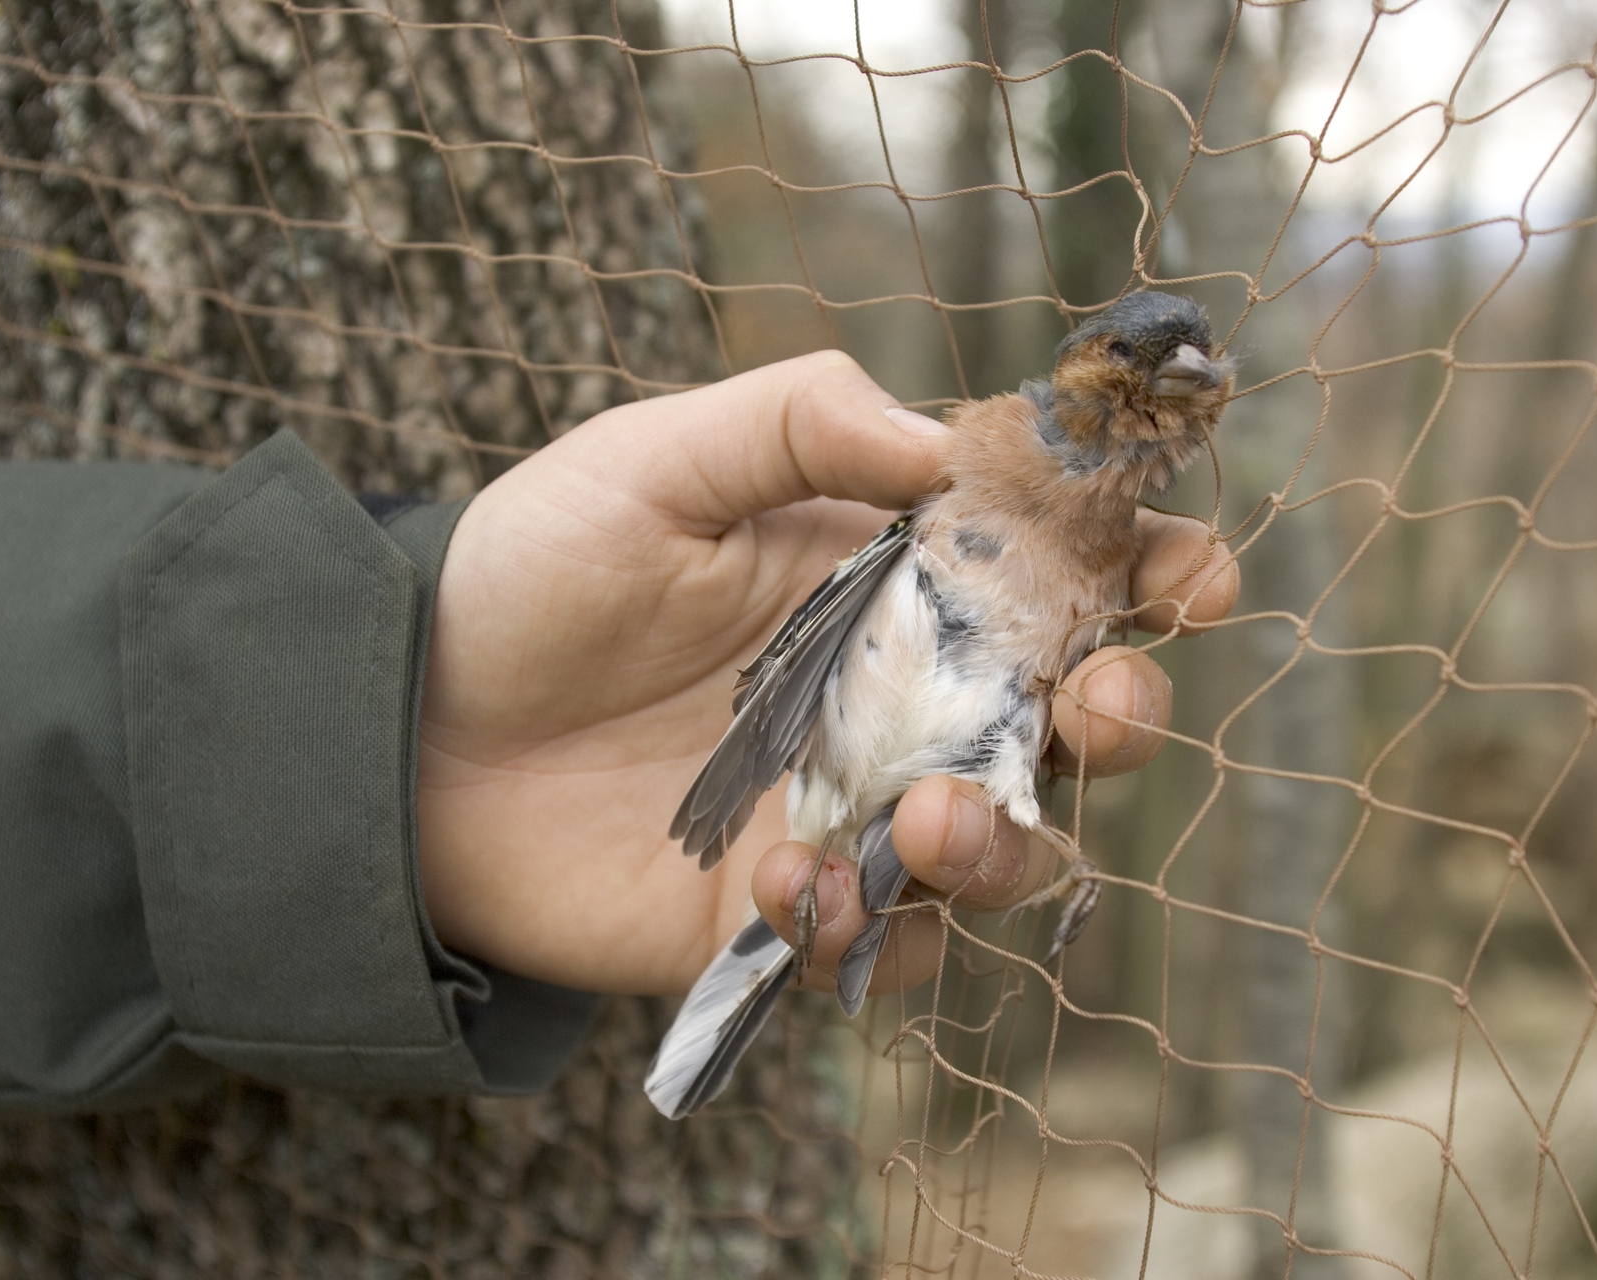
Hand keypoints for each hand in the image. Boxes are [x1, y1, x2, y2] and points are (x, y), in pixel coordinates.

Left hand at [416, 352, 1238, 996]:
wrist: (403, 730)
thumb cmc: (530, 574)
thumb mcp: (652, 460)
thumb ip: (797, 420)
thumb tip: (944, 442)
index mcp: (885, 579)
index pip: (1053, 577)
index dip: (1146, 576)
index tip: (1193, 581)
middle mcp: (890, 700)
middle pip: (1066, 727)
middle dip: (1122, 716)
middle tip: (1101, 708)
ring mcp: (844, 813)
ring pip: (1000, 855)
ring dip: (1001, 847)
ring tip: (926, 822)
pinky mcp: (780, 915)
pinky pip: (877, 951)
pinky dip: (856, 926)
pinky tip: (779, 881)